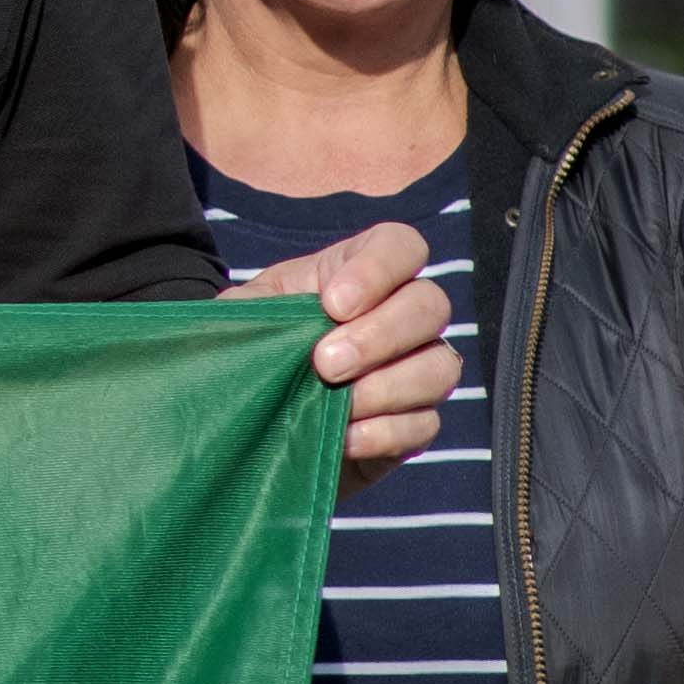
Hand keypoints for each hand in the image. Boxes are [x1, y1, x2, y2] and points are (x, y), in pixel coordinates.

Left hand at [239, 224, 461, 475]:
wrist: (255, 419)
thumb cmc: (254, 350)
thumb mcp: (242, 318)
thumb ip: (252, 309)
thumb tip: (260, 321)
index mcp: (354, 274)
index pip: (400, 246)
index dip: (378, 270)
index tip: (333, 305)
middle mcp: (400, 314)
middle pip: (431, 305)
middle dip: (380, 336)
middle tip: (326, 364)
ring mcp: (416, 368)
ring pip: (441, 367)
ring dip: (388, 387)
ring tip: (338, 404)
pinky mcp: (416, 421)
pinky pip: (427, 422)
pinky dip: (386, 432)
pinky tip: (345, 438)